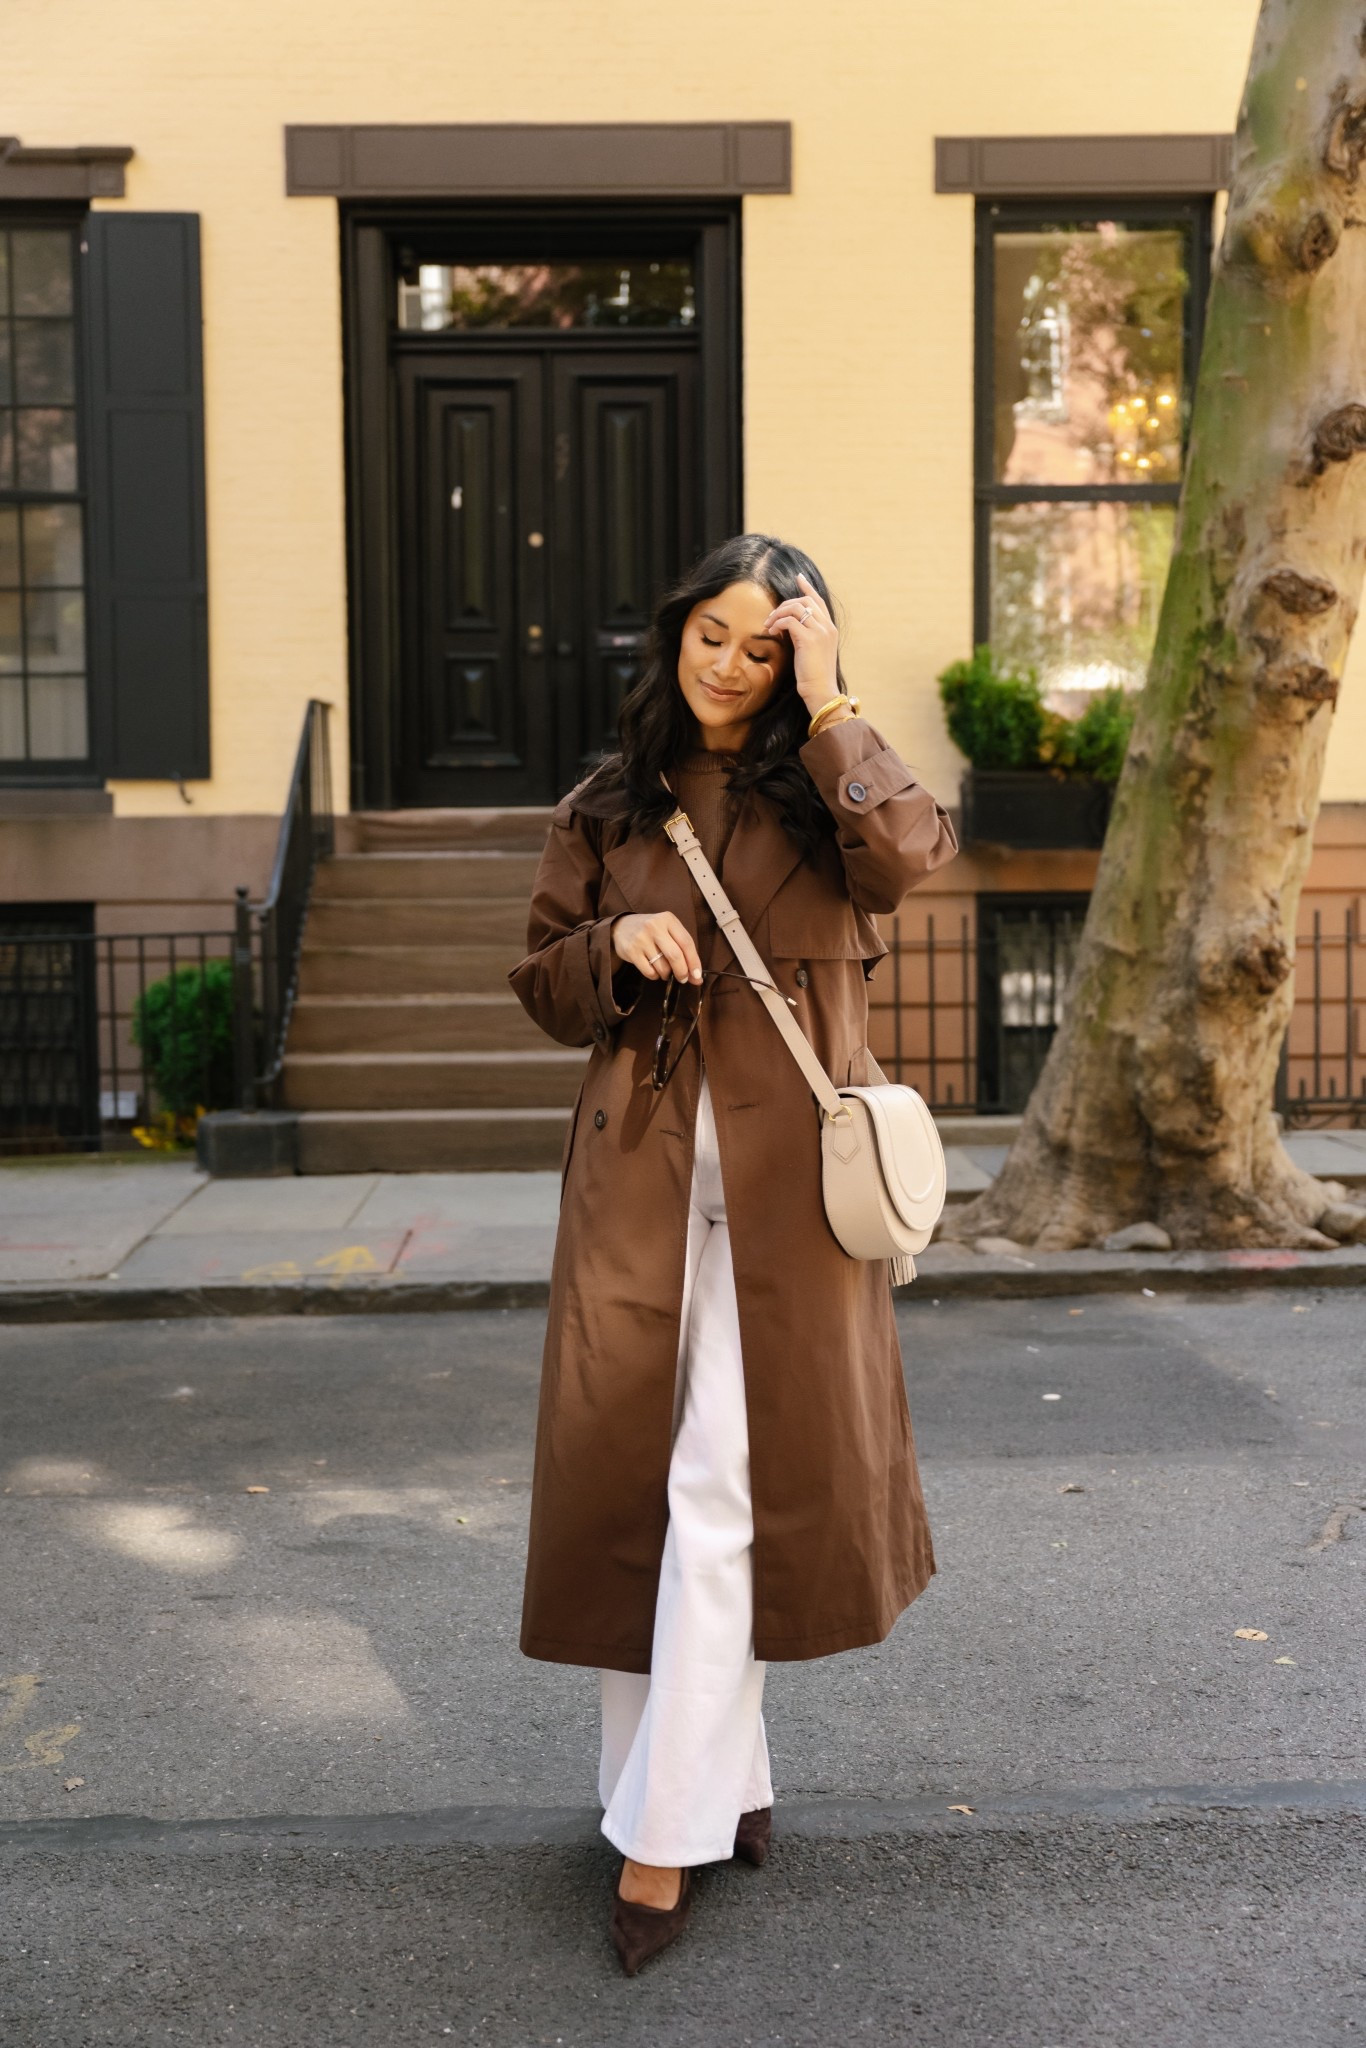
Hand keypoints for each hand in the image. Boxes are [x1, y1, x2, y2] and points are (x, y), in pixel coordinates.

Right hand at [611, 912, 702, 982]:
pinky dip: (655, 975)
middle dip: (682, 971)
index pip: (686, 943)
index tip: (697, 975)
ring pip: (662, 966)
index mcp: (668, 919)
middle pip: (675, 955)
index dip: (694, 961)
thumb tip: (696, 977)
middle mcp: (654, 927)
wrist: (621, 926)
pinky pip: (649, 971)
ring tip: (665, 971)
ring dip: (667, 974)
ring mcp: (641, 939)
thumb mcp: (668, 931)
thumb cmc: (651, 931)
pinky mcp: (631, 951)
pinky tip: (654, 970)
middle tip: (683, 979)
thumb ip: (683, 949)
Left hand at [763, 571, 841, 717]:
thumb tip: (788, 626)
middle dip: (785, 604)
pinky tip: (772, 632)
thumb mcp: (811, 652)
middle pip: (805, 600)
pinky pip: (789, 621)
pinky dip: (778, 624)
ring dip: (778, 613)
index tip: (798, 577)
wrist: (821, 691)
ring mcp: (820, 632)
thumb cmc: (814, 677)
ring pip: (796, 607)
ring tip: (769, 625)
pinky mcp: (809, 639)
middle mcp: (827, 627)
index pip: (818, 601)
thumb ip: (804, 636)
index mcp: (829, 629)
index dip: (807, 588)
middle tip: (771, 617)